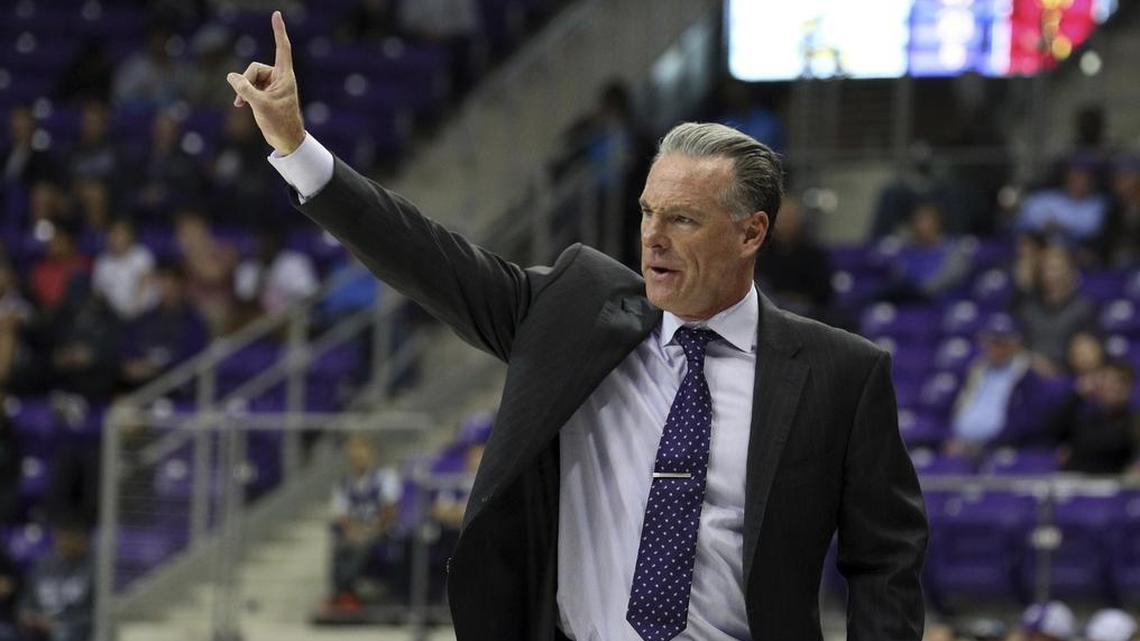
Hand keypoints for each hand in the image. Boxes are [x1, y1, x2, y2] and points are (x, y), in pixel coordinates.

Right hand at [227, 11, 305, 154]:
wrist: (287, 140)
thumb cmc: (280, 123)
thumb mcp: (260, 105)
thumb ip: (244, 89)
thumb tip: (231, 76)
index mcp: (284, 76)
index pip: (282, 48)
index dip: (278, 31)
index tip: (277, 14)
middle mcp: (279, 78)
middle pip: (255, 68)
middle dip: (245, 81)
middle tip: (242, 99)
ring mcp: (272, 86)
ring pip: (250, 77)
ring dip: (243, 89)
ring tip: (241, 104)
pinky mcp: (266, 94)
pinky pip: (250, 86)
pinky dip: (244, 94)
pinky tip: (240, 105)